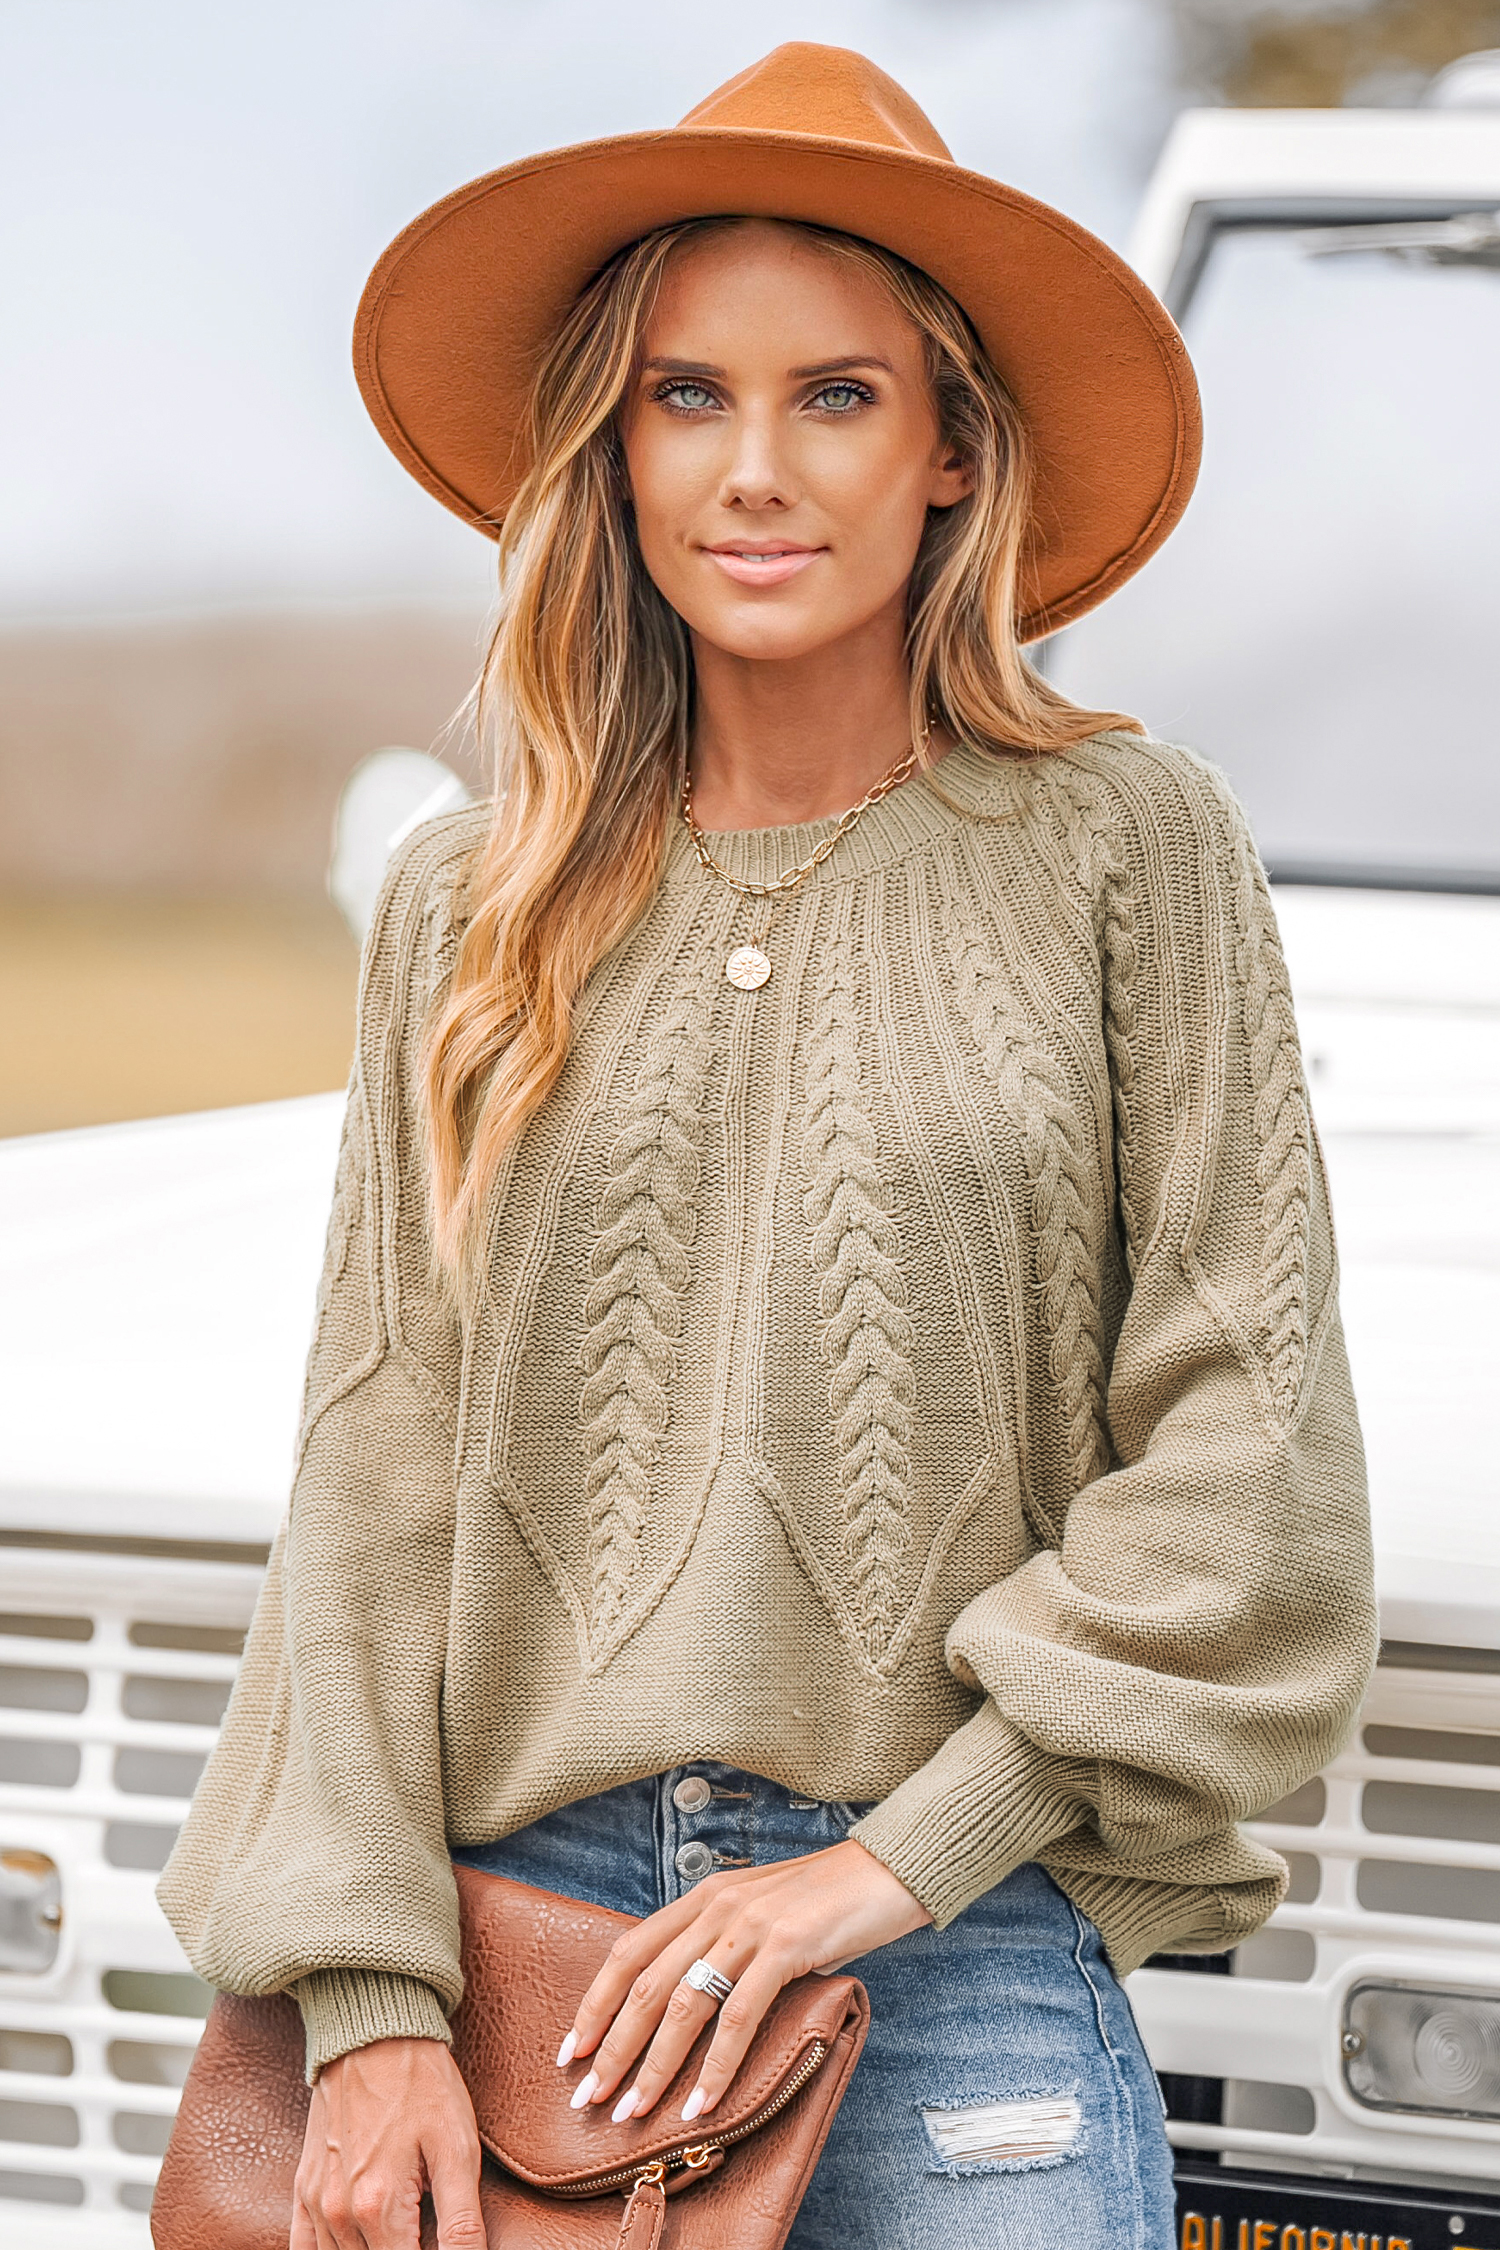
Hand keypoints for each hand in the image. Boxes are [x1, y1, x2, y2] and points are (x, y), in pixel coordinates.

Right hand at [291, 2036, 483, 2249]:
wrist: (375, 2033)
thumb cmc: (424, 2085)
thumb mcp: (458, 2150)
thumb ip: (462, 2224)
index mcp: (379, 2209)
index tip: (440, 2243)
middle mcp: (339, 2214)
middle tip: (424, 2232)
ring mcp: (317, 2202)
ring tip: (401, 2233)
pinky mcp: (305, 2187)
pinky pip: (302, 2248)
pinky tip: (355, 2242)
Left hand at [557, 1839, 928, 2127]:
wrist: (888, 1871)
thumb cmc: (828, 1902)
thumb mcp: (760, 1914)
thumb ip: (723, 1946)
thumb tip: (687, 2006)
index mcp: (703, 1896)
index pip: (629, 1952)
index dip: (595, 2002)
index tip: (571, 2050)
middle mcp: (716, 1906)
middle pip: (645, 1985)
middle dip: (611, 2048)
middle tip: (587, 2099)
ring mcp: (749, 1925)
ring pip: (684, 2005)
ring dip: (654, 2066)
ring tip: (633, 2112)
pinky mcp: (786, 1946)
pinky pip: (738, 2016)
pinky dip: (716, 2067)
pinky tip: (702, 2104)